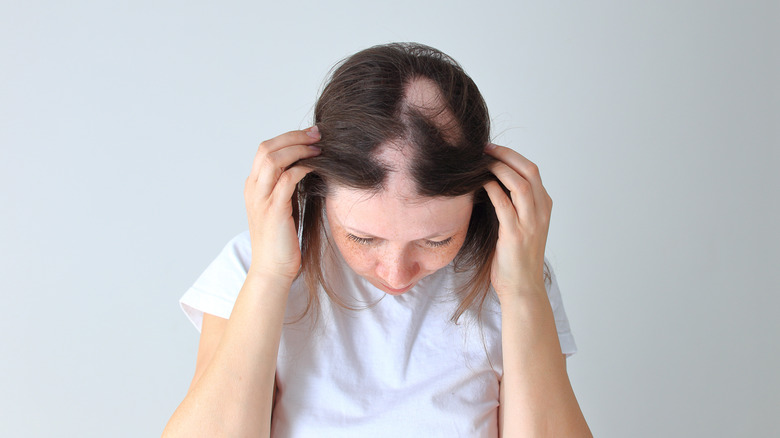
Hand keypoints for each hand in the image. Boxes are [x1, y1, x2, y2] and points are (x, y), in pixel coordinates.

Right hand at [244, 126, 321, 282]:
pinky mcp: (273, 210)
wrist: (272, 269)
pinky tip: (316, 167)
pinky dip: (302, 168)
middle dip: (293, 136)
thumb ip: (287, 187)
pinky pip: (287, 179)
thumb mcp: (283, 207)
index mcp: (253, 186)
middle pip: (267, 148)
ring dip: (298, 149)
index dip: (288, 137)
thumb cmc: (282, 241)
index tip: (311, 134)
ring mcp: (261, 199)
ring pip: (273, 159)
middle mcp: (253, 189)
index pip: (265, 149)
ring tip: (319, 148)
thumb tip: (306, 167)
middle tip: (317, 134)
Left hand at [483, 143, 551, 300]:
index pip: (532, 170)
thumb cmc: (515, 258)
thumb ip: (514, 205)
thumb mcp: (521, 225)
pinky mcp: (516, 234)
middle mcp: (541, 211)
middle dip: (506, 155)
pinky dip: (492, 189)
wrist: (522, 288)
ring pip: (520, 184)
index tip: (491, 149)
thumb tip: (491, 182)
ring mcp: (531, 223)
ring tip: (480, 163)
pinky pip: (504, 204)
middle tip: (484, 149)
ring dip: (498, 169)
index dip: (511, 156)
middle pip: (529, 171)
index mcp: (544, 207)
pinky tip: (479, 183)